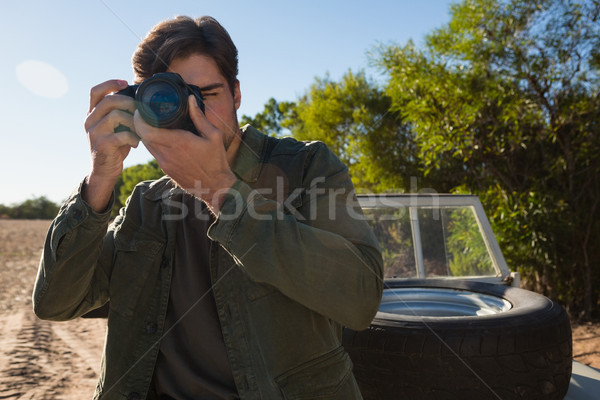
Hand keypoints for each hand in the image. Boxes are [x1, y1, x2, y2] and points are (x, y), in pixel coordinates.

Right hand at [83, 79, 139, 210]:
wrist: (105, 169)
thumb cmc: (115, 146)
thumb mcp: (116, 127)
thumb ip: (121, 113)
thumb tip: (140, 99)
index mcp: (92, 113)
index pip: (95, 91)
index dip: (110, 84)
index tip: (125, 82)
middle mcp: (90, 120)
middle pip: (108, 101)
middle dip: (128, 102)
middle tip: (140, 111)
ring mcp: (94, 132)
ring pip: (115, 116)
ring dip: (133, 121)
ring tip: (139, 130)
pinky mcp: (102, 144)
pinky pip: (121, 135)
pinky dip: (133, 137)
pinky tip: (136, 143)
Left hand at [134, 95, 237, 213]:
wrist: (216, 188)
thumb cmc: (217, 161)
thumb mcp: (214, 136)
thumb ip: (199, 117)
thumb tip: (190, 99)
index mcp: (178, 142)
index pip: (147, 129)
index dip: (139, 118)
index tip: (142, 108)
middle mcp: (168, 154)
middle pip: (142, 135)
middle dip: (140, 122)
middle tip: (145, 112)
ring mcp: (165, 163)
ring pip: (146, 144)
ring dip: (146, 133)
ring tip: (152, 122)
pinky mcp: (166, 169)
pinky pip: (154, 152)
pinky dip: (153, 143)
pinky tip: (161, 137)